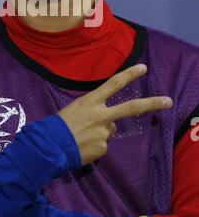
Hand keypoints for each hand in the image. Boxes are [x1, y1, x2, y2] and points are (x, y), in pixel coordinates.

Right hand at [58, 64, 172, 164]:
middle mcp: (101, 115)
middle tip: (168, 101)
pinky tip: (82, 146)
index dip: (129, 75)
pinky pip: (103, 145)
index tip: (143, 68)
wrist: (49, 146)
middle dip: (152, 103)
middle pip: (131, 107)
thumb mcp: (75, 109)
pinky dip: (94, 145)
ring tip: (82, 136)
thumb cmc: (58, 124)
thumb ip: (95, 112)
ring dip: (100, 132)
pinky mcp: (103, 148)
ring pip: (110, 129)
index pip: (113, 84)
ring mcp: (104, 132)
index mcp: (91, 101)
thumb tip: (108, 123)